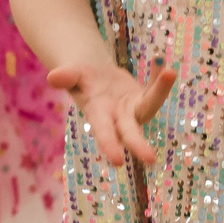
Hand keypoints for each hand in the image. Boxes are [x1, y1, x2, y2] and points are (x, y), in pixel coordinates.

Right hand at [48, 63, 175, 168]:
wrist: (95, 77)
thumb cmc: (80, 80)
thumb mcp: (72, 75)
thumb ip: (66, 77)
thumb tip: (53, 77)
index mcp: (98, 116)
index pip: (104, 132)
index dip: (109, 145)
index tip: (117, 161)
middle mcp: (118, 118)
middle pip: (130, 132)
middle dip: (139, 145)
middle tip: (151, 159)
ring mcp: (133, 109)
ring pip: (150, 104)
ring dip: (160, 90)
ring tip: (170, 72)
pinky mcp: (144, 98)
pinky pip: (154, 88)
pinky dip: (158, 76)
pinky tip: (160, 61)